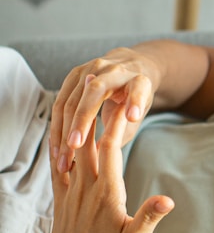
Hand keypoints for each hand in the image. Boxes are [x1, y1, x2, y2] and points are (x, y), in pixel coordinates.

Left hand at [46, 103, 173, 232]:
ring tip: (82, 104)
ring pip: (71, 152)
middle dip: (96, 114)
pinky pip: (58, 169)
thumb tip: (169, 198)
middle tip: (103, 87)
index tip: (124, 98)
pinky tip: (60, 139)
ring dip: (78, 126)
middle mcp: (84, 189)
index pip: (110, 148)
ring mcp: (69, 196)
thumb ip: (150, 216)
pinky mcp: (60, 205)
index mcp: (106, 194)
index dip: (116, 121)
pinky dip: (60, 149)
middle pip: (88, 142)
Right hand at [51, 47, 161, 173]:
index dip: (135, 101)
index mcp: (138, 81)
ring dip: (62, 130)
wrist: (127, 70)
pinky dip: (57, 126)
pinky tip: (56, 146)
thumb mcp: (137, 115)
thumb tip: (101, 162)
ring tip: (62, 158)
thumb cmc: (134, 100)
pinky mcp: (74, 75)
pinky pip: (60, 102)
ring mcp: (92, 69)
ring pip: (71, 100)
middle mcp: (115, 71)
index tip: (133, 117)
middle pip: (94, 93)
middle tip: (73, 150)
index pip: (137, 89)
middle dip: (81, 122)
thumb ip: (124, 132)